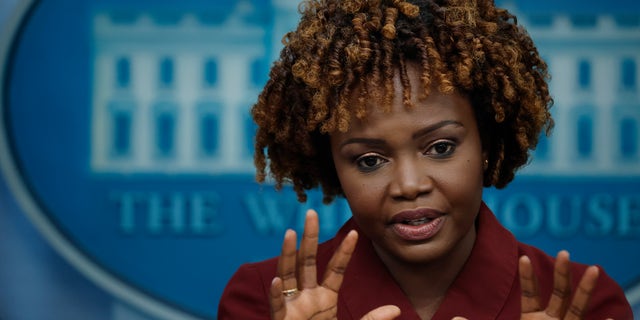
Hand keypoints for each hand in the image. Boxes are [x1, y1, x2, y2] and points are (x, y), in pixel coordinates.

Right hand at [269, 209, 400, 319]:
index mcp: (326, 299)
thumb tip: (395, 309)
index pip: (336, 270)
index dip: (345, 253)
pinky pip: (276, 306)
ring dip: (288, 255)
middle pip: (308, 262)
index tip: (355, 233)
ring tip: (289, 233)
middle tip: (312, 213)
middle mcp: (307, 298)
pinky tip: (276, 279)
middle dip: (309, 238)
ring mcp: (292, 308)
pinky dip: (274, 294)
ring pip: (288, 275)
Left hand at [518, 250, 609, 319]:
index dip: (527, 277)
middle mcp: (551, 319)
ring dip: (586, 289)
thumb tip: (515, 296)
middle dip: (561, 274)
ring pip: (578, 308)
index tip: (524, 258)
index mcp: (532, 317)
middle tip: (563, 253)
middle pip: (559, 293)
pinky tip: (610, 319)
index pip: (529, 294)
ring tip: (594, 269)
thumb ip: (518, 315)